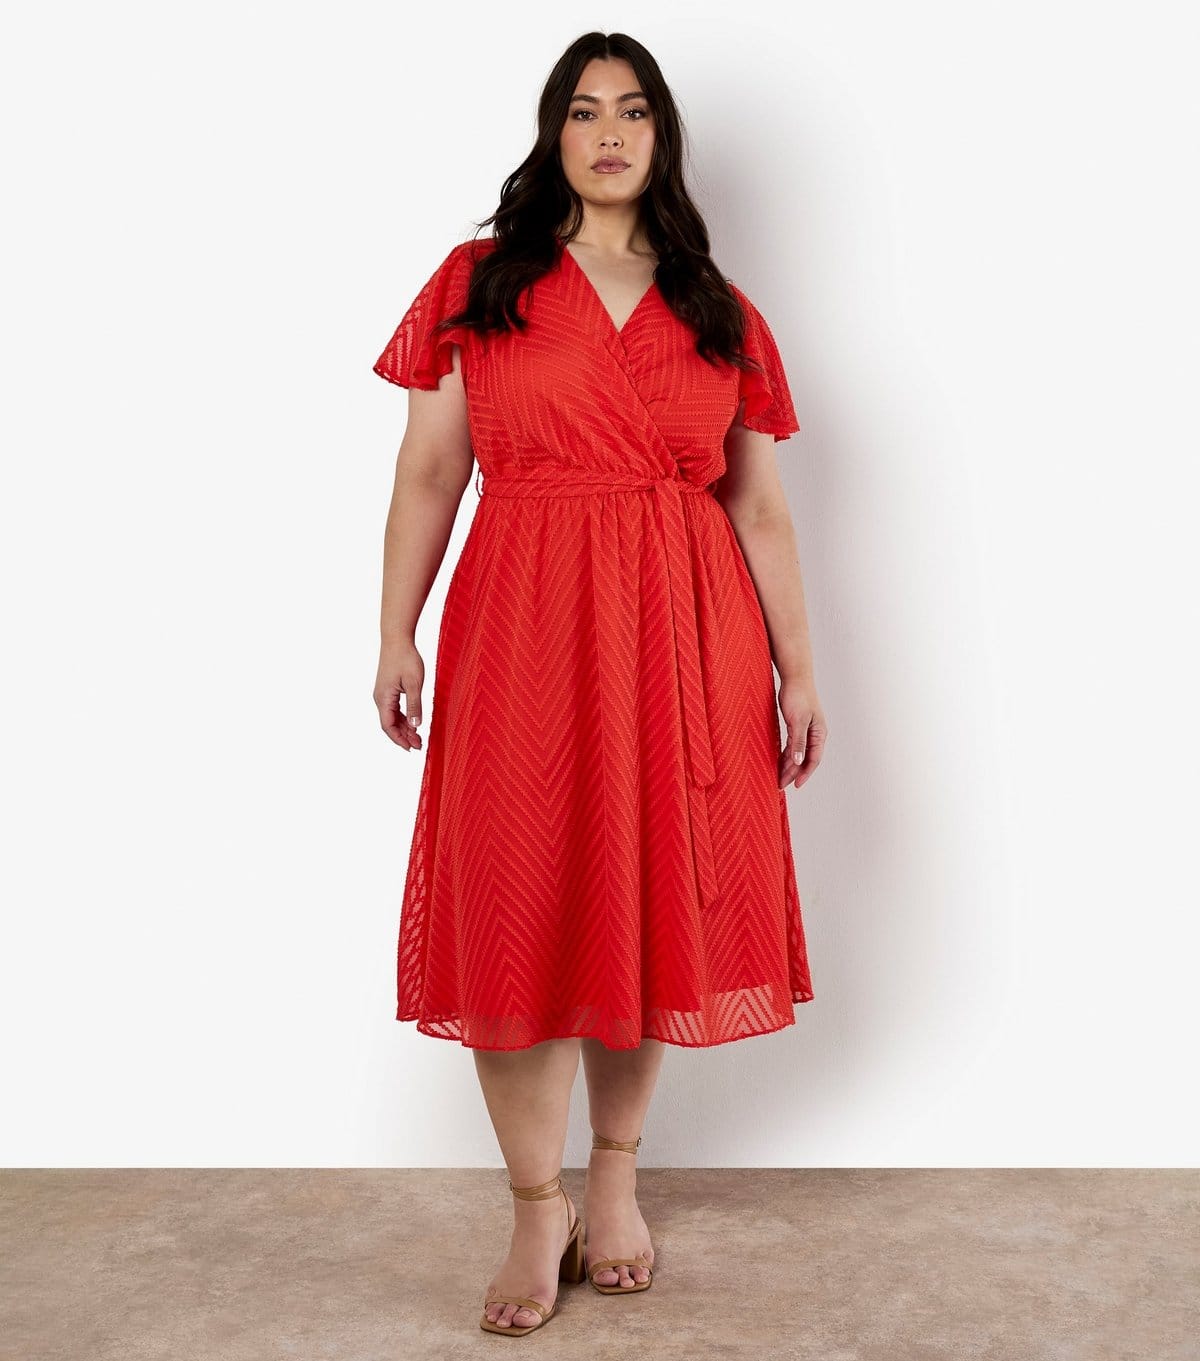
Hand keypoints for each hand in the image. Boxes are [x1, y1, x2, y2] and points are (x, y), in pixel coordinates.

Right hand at [375, 639, 424, 749]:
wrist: (397, 639)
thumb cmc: (405, 658)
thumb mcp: (414, 684)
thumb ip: (415, 706)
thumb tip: (416, 726)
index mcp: (383, 698)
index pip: (388, 726)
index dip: (399, 739)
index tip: (411, 748)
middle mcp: (380, 698)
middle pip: (390, 724)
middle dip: (404, 736)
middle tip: (419, 745)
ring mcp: (382, 694)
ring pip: (392, 717)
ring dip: (404, 728)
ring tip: (418, 737)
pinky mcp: (387, 689)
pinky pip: (394, 709)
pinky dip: (403, 718)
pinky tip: (413, 722)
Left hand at [776, 674, 826, 789]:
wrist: (794, 677)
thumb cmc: (799, 696)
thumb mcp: (798, 721)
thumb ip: (798, 742)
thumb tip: (798, 761)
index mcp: (819, 734)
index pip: (813, 759)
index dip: (804, 773)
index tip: (794, 785)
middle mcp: (815, 734)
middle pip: (804, 759)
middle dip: (793, 772)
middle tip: (780, 784)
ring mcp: (806, 730)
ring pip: (797, 753)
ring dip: (788, 765)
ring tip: (777, 777)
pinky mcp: (797, 725)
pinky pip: (792, 745)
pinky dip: (785, 755)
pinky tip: (778, 761)